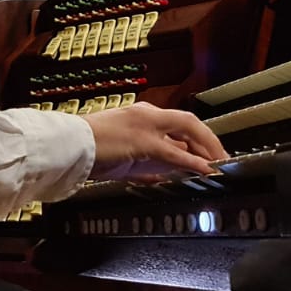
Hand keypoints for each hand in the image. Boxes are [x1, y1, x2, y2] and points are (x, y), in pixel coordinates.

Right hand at [82, 102, 224, 180]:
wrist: (68, 145)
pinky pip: (175, 151)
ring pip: (188, 129)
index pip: (177, 122)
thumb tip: (163, 176)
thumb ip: (144, 164)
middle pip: (188, 121)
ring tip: (221, 162)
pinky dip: (194, 161)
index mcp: (140, 115)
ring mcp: (145, 125)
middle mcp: (146, 115)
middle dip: (209, 139)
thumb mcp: (122, 155)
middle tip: (222, 157)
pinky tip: (207, 169)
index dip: (197, 137)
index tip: (208, 151)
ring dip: (208, 146)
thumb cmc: (87, 150)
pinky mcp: (142, 141)